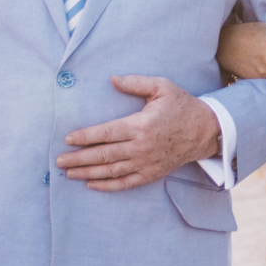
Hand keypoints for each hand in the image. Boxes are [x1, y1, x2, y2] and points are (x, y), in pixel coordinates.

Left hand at [60, 77, 222, 190]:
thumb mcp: (162, 87)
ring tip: (69, 174)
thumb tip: (112, 79)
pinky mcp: (152, 173)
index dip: (85, 137)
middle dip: (78, 159)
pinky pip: (126, 183)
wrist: (206, 131)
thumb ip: (135, 82)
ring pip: (111, 171)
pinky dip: (108, 186)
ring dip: (88, 173)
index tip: (68, 139)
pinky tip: (92, 184)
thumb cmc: (181, 106)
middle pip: (103, 155)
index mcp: (140, 125)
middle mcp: (141, 147)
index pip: (106, 133)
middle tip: (59, 161)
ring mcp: (146, 163)